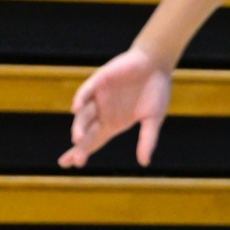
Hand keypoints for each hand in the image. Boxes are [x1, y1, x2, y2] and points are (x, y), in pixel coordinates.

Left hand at [61, 47, 172, 168]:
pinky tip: (76, 109)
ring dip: (79, 127)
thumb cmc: (157, 91)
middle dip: (80, 147)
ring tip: (77, 139)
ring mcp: (99, 97)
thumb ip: (147, 139)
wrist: (156, 64)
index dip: (83, 151)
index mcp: (114, 122)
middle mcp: (102, 112)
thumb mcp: (154, 119)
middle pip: (86, 132)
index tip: (72, 165)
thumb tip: (144, 163)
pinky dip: (80, 99)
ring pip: (84, 115)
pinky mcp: (98, 81)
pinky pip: (85, 92)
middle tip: (75, 160)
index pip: (94, 140)